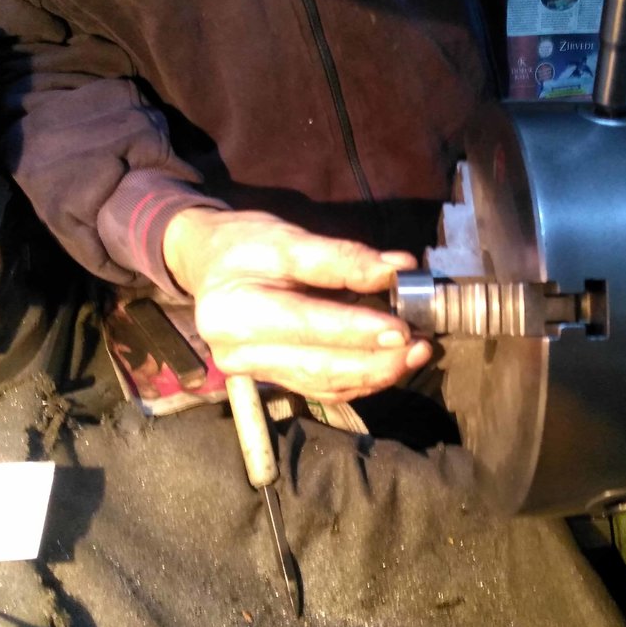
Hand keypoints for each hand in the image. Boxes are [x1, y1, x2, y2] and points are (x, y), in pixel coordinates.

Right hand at [162, 208, 432, 401]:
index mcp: (234, 311)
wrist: (204, 263)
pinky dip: (358, 379)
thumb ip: (340, 258)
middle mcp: (237, 352)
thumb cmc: (243, 245)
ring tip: (415, 355)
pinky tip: (388, 364)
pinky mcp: (270, 379)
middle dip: (375, 362)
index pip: (306, 324)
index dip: (357, 330)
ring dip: (374, 374)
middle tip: (421, 347)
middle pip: (317, 366)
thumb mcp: (286, 238)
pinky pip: (321, 388)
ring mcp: (252, 372)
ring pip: (323, 384)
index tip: (403, 329)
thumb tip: (397, 269)